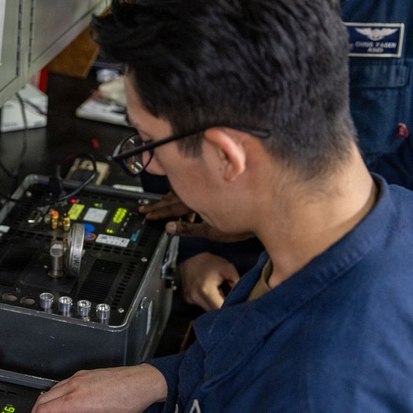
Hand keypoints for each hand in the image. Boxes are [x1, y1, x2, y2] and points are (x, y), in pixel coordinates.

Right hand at [18, 364, 166, 412]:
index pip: (44, 412)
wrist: (142, 383)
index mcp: (74, 400)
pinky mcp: (85, 375)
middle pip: (43, 399)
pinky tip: (73, 409)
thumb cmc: (126, 401)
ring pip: (53, 391)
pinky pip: (64, 386)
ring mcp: (78, 379)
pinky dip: (61, 398)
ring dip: (50, 407)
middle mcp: (73, 386)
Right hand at [140, 191, 254, 241]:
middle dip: (159, 204)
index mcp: (196, 203)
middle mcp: (199, 191)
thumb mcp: (214, 231)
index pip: (171, 208)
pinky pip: (193, 181)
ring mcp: (206, 185)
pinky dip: (184, 186)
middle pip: (172, 197)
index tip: (146, 214)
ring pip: (181, 187)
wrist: (267, 206)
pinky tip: (182, 187)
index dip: (158, 212)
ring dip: (169, 194)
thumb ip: (190, 229)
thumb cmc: (245, 222)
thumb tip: (169, 228)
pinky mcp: (215, 182)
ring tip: (159, 199)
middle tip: (146, 208)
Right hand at [179, 252, 238, 310]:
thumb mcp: (228, 268)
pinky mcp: (187, 299)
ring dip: (215, 305)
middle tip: (231, 301)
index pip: (221, 309)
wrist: (190, 255)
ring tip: (221, 295)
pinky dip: (208, 302)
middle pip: (213, 312)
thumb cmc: (210, 262)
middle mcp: (196, 297)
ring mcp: (190, 299)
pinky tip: (211, 294)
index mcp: (206, 291)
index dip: (230, 309)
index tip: (237, 306)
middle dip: (223, 308)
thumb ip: (237, 283)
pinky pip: (201, 305)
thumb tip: (243, 296)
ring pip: (207, 310)